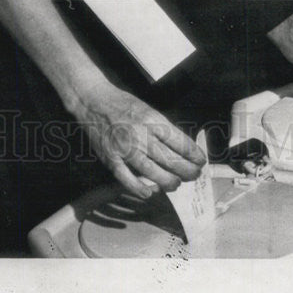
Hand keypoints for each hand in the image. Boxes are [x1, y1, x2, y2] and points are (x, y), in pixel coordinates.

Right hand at [74, 81, 205, 197]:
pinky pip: (127, 179)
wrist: (92, 100)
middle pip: (170, 159)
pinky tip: (151, 193)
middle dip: (187, 170)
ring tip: (177, 184)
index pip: (179, 141)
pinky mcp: (111, 159)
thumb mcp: (147, 109)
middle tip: (195, 175)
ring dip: (169, 181)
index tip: (201, 160)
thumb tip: (180, 148)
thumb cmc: (122, 104)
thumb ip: (161, 128)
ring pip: (152, 172)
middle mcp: (140, 134)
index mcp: (151, 119)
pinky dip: (140, 189)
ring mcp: (125, 148)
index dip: (193, 154)